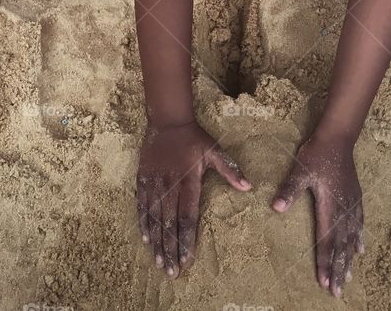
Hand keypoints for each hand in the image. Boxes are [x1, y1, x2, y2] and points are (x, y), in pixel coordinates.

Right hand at [136, 120, 251, 277]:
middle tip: (172, 271)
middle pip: (169, 223)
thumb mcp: (215, 151)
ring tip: (159, 261)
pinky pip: (142, 204)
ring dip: (157, 241)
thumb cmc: (194, 138)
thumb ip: (231, 170)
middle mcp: (170, 185)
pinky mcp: (143, 178)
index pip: (187, 216)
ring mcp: (155, 182)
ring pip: (154, 217)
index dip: (187, 239)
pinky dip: (143, 222)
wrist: (168, 120)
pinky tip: (146, 238)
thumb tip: (248, 187)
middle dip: (171, 248)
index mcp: (188, 181)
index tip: (188, 259)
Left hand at [271, 134, 362, 296]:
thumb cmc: (317, 154)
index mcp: (329, 206)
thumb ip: (289, 190)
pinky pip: (359, 224)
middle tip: (337, 292)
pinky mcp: (355, 197)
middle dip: (339, 269)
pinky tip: (360, 250)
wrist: (338, 138)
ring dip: (349, 260)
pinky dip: (358, 239)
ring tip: (349, 278)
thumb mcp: (300, 170)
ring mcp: (351, 204)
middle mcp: (343, 209)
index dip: (325, 262)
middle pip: (341, 245)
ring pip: (352, 238)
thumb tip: (276, 208)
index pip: (326, 240)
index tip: (324, 283)